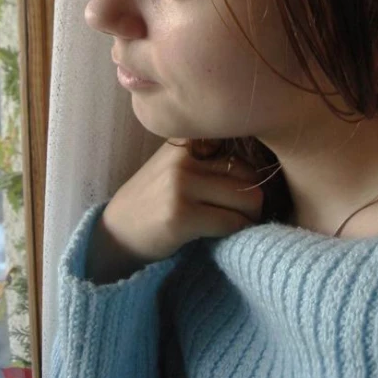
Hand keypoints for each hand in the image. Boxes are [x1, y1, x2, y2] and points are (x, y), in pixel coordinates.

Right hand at [85, 139, 263, 282]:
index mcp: (185, 141)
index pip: (240, 148)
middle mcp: (183, 158)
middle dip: (253, 198)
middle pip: (249, 175)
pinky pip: (231, 222)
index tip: (243, 188)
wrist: (116, 233)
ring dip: (249, 217)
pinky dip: (236, 232)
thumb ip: (208, 159)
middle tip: (244, 213)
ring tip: (236, 223)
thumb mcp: (174, 166)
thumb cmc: (154, 200)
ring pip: (247, 198)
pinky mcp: (182, 216)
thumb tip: (261, 165)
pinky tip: (223, 236)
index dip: (249, 173)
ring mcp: (181, 185)